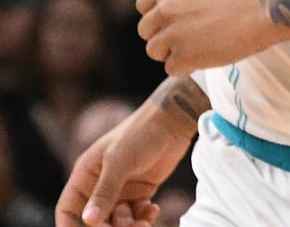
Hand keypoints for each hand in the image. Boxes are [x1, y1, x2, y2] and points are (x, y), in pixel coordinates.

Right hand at [56, 102, 190, 226]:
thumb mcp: (119, 161)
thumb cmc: (141, 133)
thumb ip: (104, 191)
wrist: (174, 120)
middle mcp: (100, 185)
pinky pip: (136, 214)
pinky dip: (143, 217)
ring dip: (128, 226)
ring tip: (143, 224)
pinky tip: (153, 210)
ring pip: (117, 220)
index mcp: (86, 174)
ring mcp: (121, 189)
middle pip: (95, 220)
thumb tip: (88, 220)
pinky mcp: (141, 190)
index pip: (67, 208)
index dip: (68, 226)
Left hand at [136, 0, 281, 75]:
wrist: (261, 13)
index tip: (170, 22)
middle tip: (187, 38)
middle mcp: (165, 9)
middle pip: (146, 31)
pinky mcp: (182, 56)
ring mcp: (172, 33)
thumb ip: (178, 0)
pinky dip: (186, 67)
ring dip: (173, 53)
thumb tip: (164, 18)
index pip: (143, 5)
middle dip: (163, 36)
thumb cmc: (238, 0)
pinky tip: (205, 57)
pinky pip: (171, 69)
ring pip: (155, 51)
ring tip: (199, 48)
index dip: (156, 16)